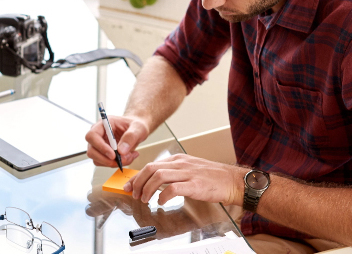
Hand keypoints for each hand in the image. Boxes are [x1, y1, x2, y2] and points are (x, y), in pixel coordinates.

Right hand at [85, 115, 148, 166]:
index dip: (100, 146)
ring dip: (113, 163)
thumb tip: (121, 151)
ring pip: (97, 160)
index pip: (92, 135)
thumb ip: (130, 137)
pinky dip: (116, 164)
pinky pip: (105, 163)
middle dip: (106, 159)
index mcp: (103, 124)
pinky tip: (127, 158)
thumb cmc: (136, 125)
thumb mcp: (138, 128)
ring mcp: (99, 145)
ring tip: (129, 157)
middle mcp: (98, 134)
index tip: (113, 155)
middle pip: (91, 150)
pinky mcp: (103, 153)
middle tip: (122, 160)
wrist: (137, 130)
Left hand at [123, 154, 246, 205]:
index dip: (137, 176)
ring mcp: (187, 173)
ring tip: (144, 199)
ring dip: (147, 189)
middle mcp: (180, 164)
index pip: (151, 165)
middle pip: (151, 168)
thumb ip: (173, 172)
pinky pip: (173, 188)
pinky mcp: (195, 185)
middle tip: (133, 194)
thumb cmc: (212, 177)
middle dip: (138, 182)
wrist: (232, 181)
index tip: (130, 185)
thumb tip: (155, 180)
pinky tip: (161, 202)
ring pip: (159, 176)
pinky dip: (163, 196)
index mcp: (177, 159)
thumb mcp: (189, 168)